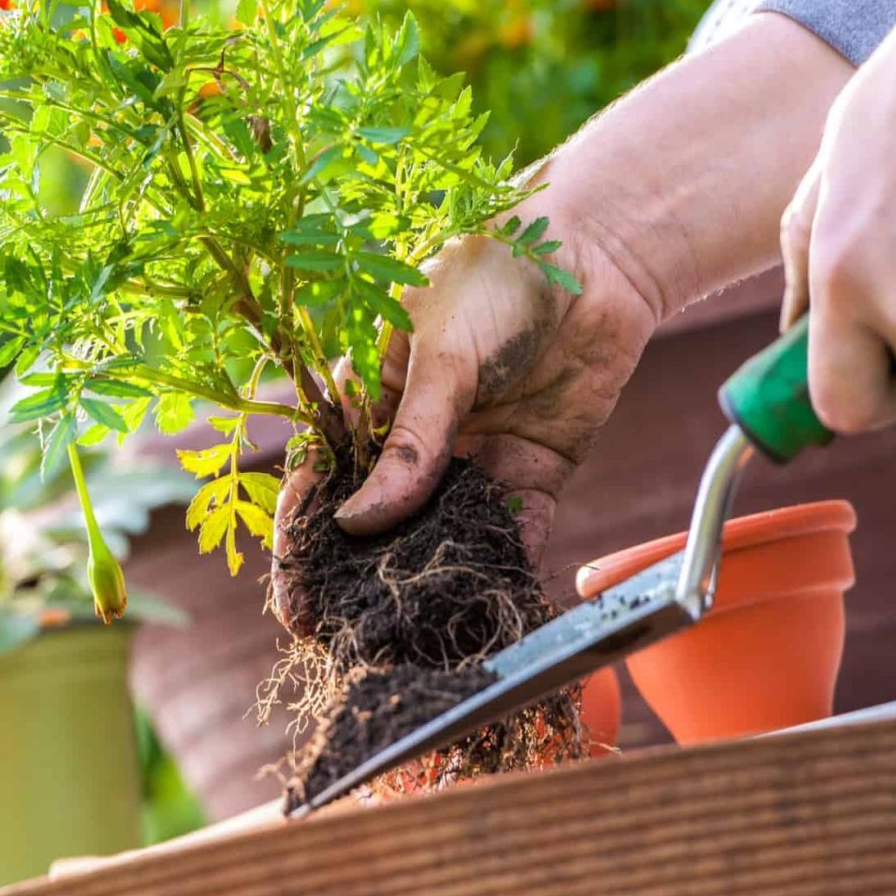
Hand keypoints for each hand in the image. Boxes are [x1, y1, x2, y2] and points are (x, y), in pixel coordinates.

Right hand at [270, 12, 852, 615]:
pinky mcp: (534, 471)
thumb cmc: (496, 275)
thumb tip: (356, 524)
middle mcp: (418, 437)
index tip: (297, 602)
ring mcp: (474, 457)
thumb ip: (410, 441)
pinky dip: (505, 569)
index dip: (305, 542)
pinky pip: (514, 532)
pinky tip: (490, 610)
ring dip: (430, 583)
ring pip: (442, 535)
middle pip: (379, 523)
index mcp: (373, 397)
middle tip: (348, 642)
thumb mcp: (439, 353)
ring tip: (414, 642)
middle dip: (361, 581)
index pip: (325, 479)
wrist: (598, 253)